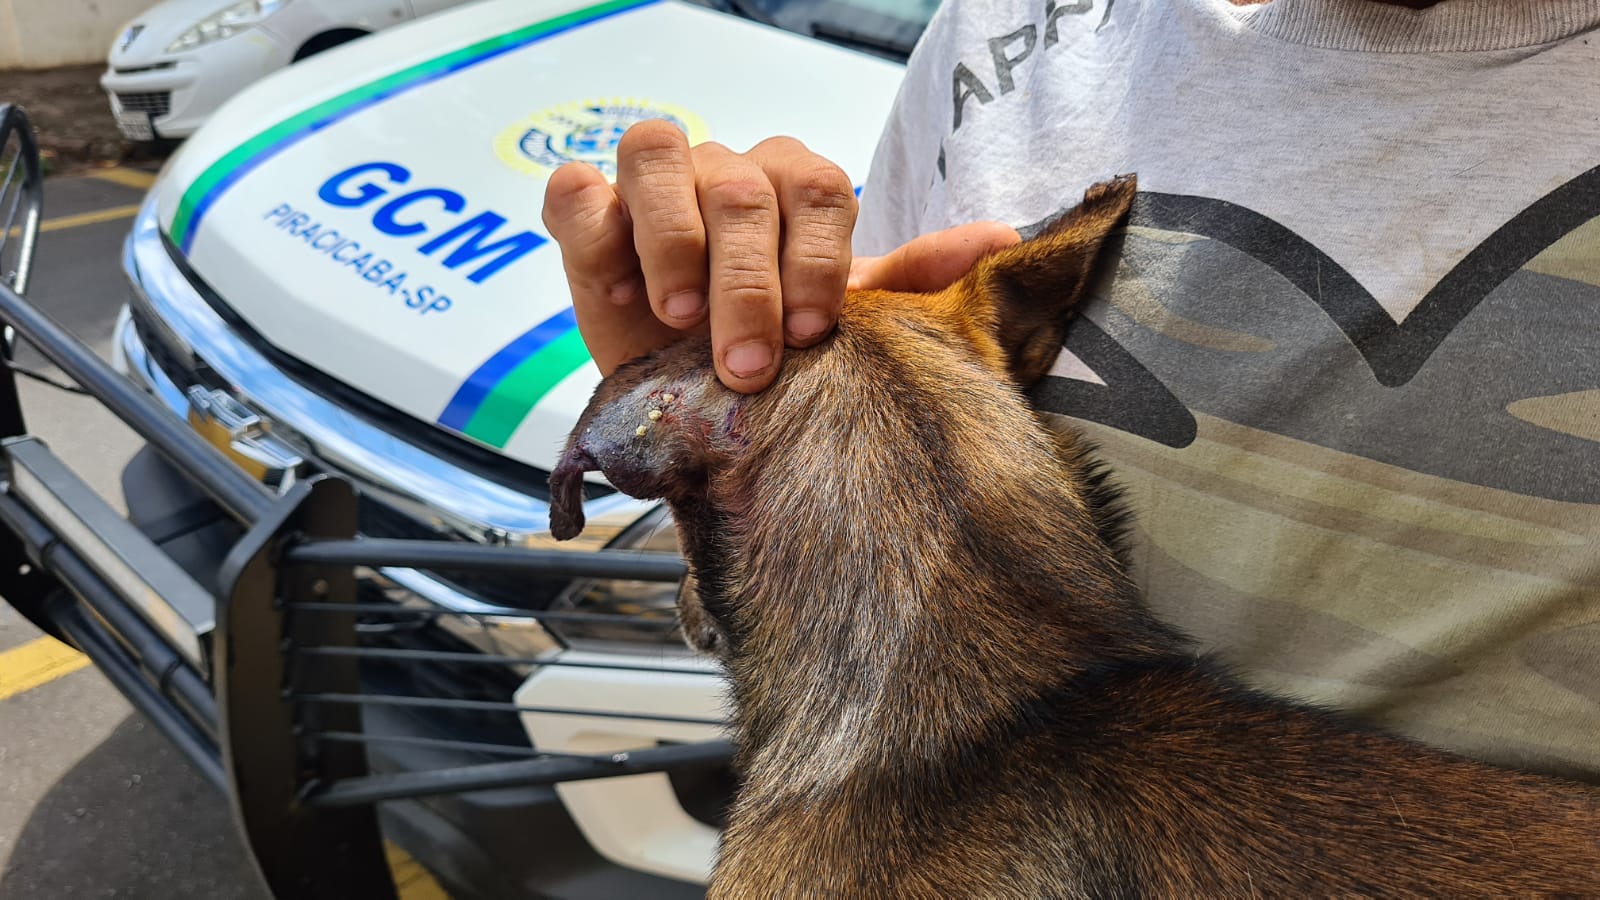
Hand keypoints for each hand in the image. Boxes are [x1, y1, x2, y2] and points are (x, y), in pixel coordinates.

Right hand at [542, 121, 1019, 391]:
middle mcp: (725, 175)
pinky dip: (599, 230)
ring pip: (657, 153)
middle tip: (747, 364)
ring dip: (673, 240)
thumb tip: (1001, 240)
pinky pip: (577, 189)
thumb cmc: (772, 358)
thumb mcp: (845, 332)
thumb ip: (911, 284)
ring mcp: (652, 187)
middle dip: (747, 282)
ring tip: (679, 317)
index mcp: (793, 190)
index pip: (816, 187)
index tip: (813, 333)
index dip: (815, 258)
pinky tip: (618, 290)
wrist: (689, 402)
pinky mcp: (587, 214)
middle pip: (740, 188)